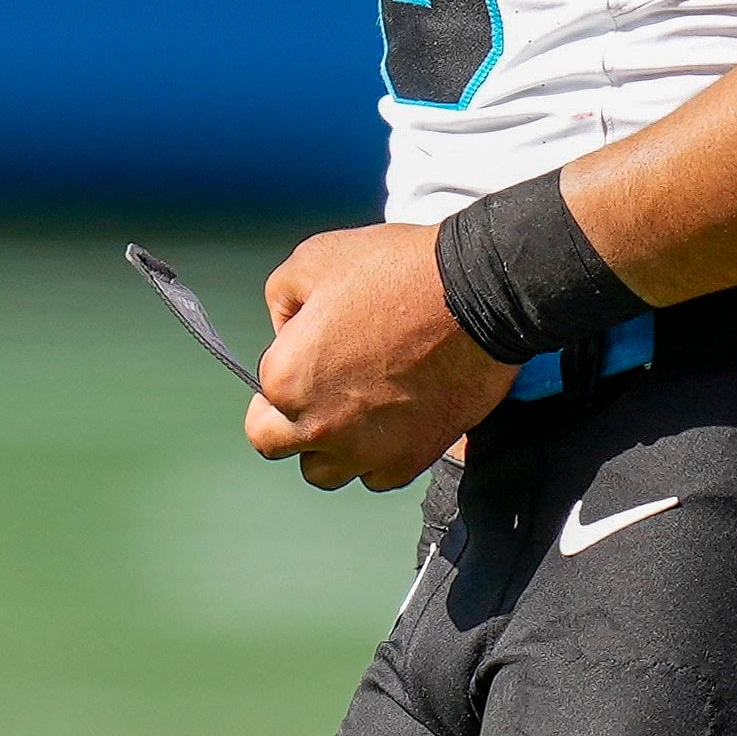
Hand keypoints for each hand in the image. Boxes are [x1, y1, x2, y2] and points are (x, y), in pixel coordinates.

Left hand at [246, 220, 510, 489]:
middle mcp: (317, 426)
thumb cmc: (395, 270)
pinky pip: (377, 476)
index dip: (278, 381)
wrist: (478, 293)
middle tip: (321, 390)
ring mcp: (364, 450)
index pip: (258, 403)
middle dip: (291, 422)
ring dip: (331, 447)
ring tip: (355, 411)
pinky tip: (392, 421)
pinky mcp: (410, 460)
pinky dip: (378, 456)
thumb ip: (281, 303)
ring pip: (326, 471)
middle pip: (279, 446)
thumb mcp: (314, 259)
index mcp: (285, 380)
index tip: (306, 362)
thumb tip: (284, 333)